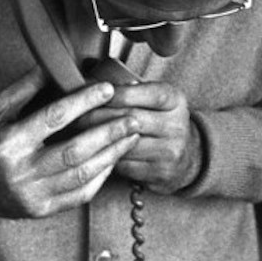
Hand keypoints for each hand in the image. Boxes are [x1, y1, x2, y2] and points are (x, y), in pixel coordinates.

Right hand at [0, 66, 140, 218]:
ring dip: (111, 154)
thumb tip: (57, 64)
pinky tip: (114, 159)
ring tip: (131, 136)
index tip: (107, 89)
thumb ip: (26, 87)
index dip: (84, 101)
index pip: (54, 118)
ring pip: (81, 174)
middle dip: (108, 132)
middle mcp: (20, 171)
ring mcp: (32, 194)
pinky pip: (79, 195)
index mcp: (8, 142)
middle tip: (133, 117)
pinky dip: (101, 177)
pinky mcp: (41, 210)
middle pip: (74, 150)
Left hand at [86, 82, 200, 194]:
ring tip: (78, 135)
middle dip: (97, 117)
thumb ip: (131, 91)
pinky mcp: (161, 173)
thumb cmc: (160, 121)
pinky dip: (107, 159)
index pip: (142, 93)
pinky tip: (95, 154)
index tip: (90, 95)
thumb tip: (93, 87)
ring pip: (124, 144)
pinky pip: (125, 165)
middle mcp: (176, 125)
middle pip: (129, 118)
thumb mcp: (155, 100)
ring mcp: (170, 151)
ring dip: (97, 141)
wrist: (187, 155)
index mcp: (175, 100)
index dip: (113, 94)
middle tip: (74, 117)